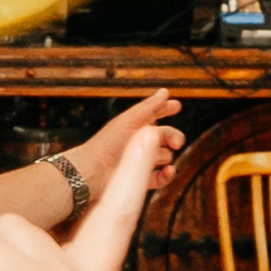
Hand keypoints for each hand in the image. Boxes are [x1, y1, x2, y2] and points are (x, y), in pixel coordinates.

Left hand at [62, 89, 183, 202]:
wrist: (94, 170)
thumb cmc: (107, 143)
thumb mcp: (130, 121)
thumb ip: (149, 107)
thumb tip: (164, 92)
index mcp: (136, 125)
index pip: (155, 114)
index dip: (166, 109)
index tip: (176, 106)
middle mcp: (140, 142)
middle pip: (166, 136)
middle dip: (173, 137)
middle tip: (176, 142)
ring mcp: (142, 160)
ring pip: (166, 156)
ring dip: (163, 155)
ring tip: (151, 157)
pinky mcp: (143, 178)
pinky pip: (162, 176)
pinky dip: (167, 174)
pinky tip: (168, 170)